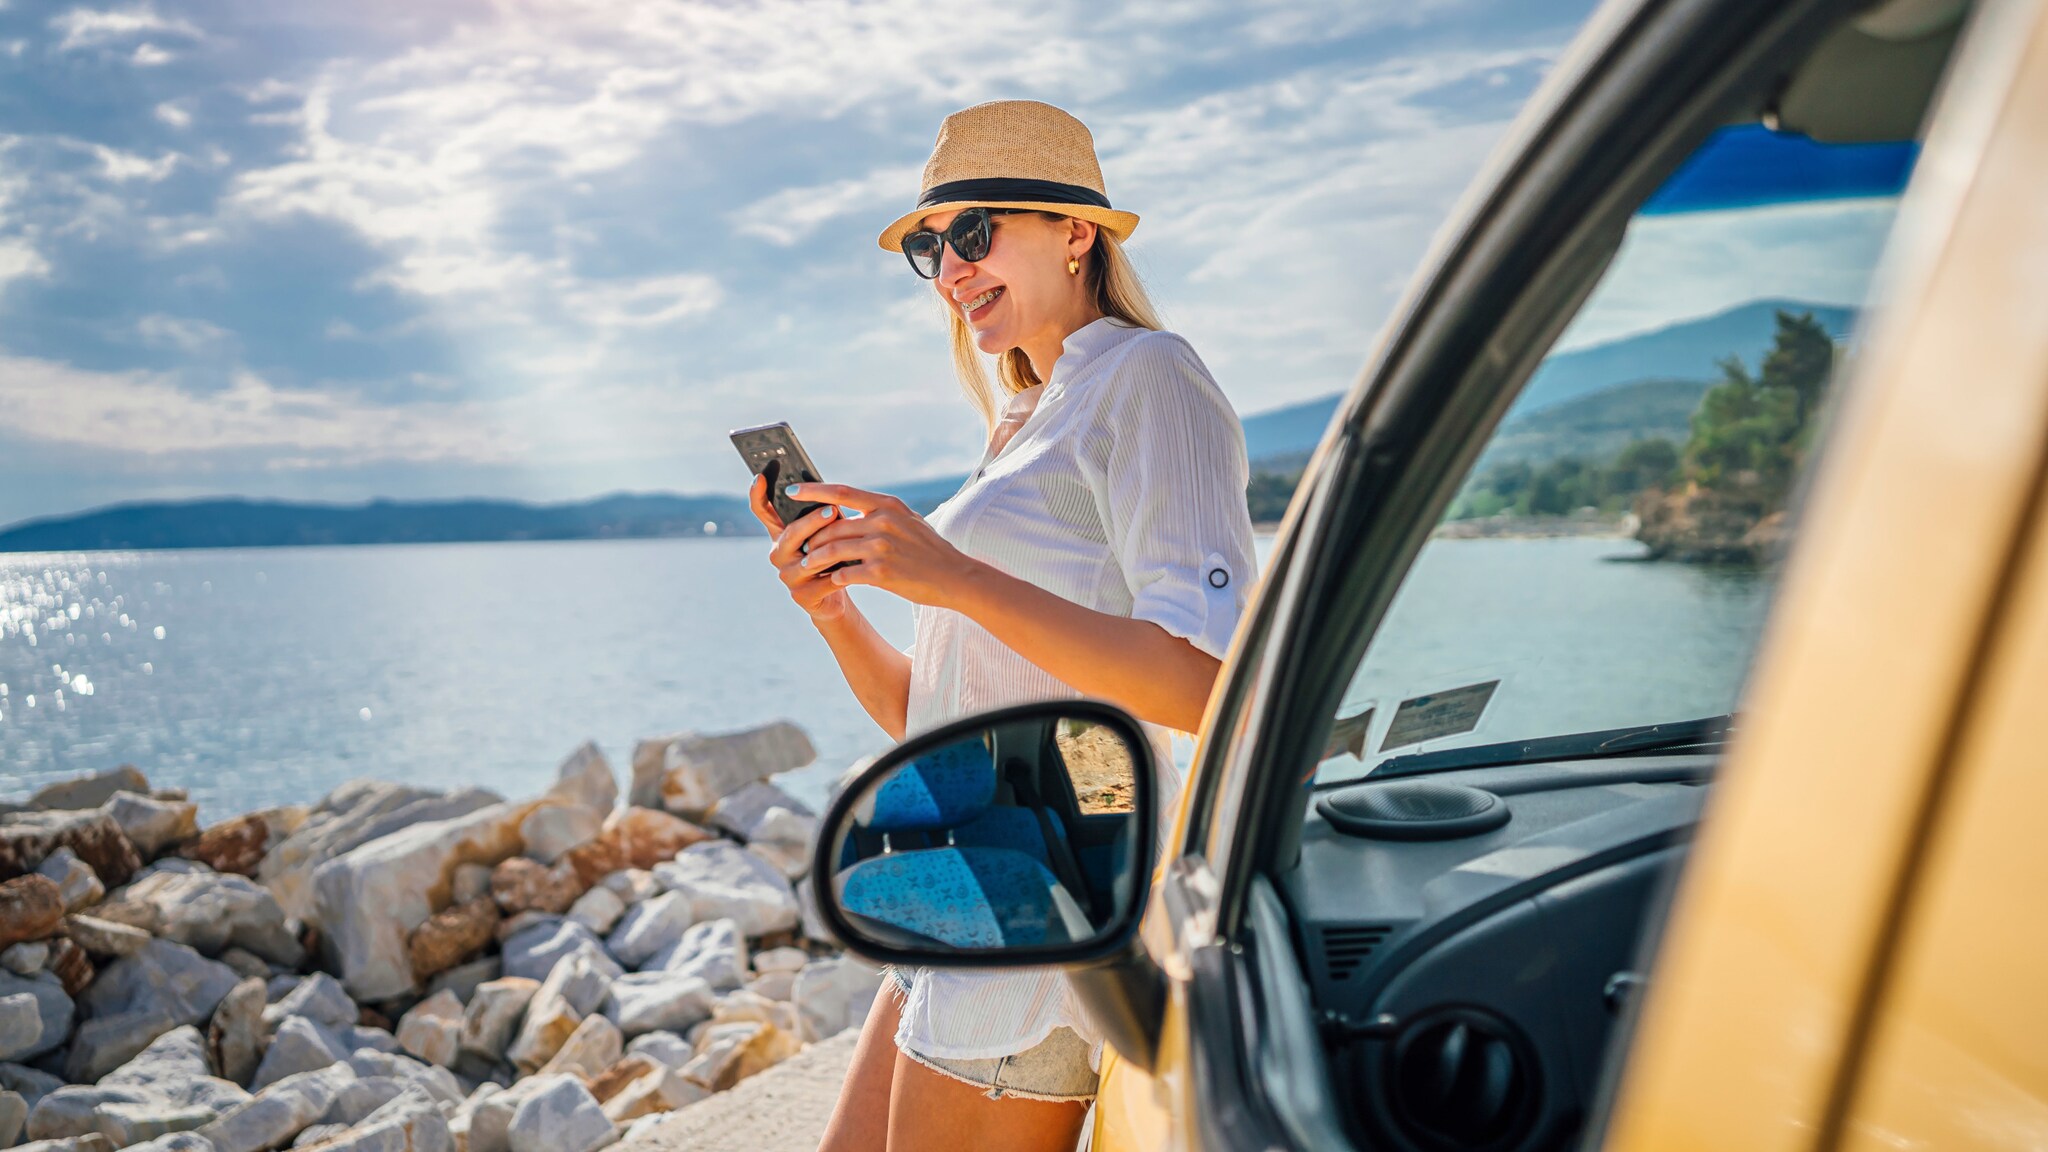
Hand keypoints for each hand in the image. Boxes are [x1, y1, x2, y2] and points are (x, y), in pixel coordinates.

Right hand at [749, 473, 851, 621]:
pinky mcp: (802, 596)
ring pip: (808, 559)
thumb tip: (833, 498)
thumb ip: (823, 515)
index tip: (760, 476)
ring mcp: (788, 576)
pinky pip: (824, 582)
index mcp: (781, 533)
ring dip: (829, 549)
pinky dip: (842, 573)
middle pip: (790, 533)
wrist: (836, 594)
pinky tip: (857, 567)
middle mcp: (778, 554)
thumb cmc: (832, 556)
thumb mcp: (826, 532)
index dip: (758, 494)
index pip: (763, 511)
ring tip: (848, 540)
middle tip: (832, 510)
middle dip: (812, 521)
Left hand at [788, 483, 979, 607]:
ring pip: (833, 550)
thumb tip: (850, 508)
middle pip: (832, 526)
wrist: (955, 577)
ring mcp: (882, 547)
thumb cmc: (929, 549)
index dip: (813, 490)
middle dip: (813, 537)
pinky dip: (835, 577)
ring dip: (817, 558)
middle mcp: (883, 522)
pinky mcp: (881, 573)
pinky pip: (845, 573)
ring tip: (808, 564)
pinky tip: (833, 580)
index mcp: (887, 505)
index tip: (792, 490)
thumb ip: (880, 513)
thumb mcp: (908, 520)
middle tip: (801, 545)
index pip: (841, 492)